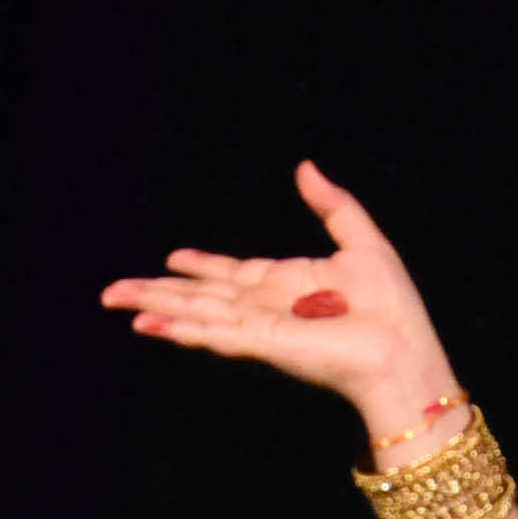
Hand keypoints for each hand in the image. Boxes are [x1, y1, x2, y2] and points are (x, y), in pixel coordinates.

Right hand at [99, 161, 459, 444]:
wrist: (403, 350)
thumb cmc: (393, 307)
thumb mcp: (361, 240)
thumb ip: (330, 204)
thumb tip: (304, 168)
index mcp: (286, 284)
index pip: (231, 275)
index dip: (200, 266)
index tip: (171, 259)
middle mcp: (264, 308)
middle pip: (199, 296)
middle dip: (155, 291)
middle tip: (113, 290)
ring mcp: (258, 328)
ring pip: (194, 313)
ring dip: (154, 308)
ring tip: (116, 302)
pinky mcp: (261, 345)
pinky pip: (212, 334)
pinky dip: (179, 329)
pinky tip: (149, 325)